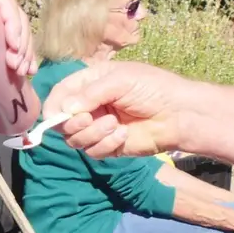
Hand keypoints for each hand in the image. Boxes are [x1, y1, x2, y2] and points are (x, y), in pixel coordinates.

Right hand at [0, 0, 35, 100]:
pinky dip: (13, 24)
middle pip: (17, 27)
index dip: (21, 54)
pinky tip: (14, 43)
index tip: (23, 74)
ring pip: (14, 17)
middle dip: (24, 51)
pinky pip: (4, 4)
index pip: (11, 35)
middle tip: (22, 73)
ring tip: (16, 62)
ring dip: (21, 41)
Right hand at [45, 61, 197, 157]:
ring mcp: (99, 128)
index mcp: (90, 84)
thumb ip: (90, 93)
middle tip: (89, 119)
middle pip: (62, 121)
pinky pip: (93, 152)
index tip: (55, 115)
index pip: (60, 95)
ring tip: (115, 124)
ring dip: (92, 133)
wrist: (179, 114)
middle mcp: (91, 106)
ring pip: (75, 139)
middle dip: (72, 123)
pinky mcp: (109, 147)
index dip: (54, 106)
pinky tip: (123, 135)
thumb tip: (64, 110)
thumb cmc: (153, 88)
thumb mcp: (120, 81)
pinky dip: (106, 144)